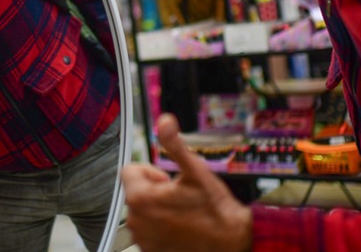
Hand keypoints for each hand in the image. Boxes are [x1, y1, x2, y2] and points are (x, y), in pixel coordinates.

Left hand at [121, 114, 252, 251]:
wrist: (231, 241)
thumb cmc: (214, 209)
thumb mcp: (195, 170)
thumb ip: (174, 144)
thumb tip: (165, 121)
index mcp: (140, 198)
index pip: (129, 171)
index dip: (151, 172)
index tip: (169, 180)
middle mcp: (136, 221)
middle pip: (136, 191)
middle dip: (154, 190)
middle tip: (179, 196)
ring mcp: (142, 238)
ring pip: (142, 211)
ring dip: (157, 208)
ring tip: (182, 212)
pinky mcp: (150, 250)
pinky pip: (148, 230)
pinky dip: (160, 226)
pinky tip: (180, 226)